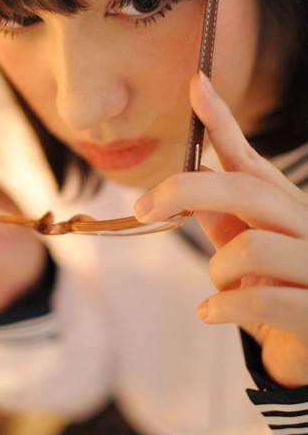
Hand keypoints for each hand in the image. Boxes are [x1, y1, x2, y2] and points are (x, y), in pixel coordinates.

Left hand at [133, 71, 307, 388]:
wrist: (305, 350)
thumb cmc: (273, 294)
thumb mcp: (242, 254)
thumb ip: (222, 219)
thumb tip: (193, 175)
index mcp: (284, 208)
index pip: (250, 159)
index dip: (222, 122)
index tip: (196, 84)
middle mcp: (306, 225)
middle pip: (245, 190)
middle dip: (186, 192)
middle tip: (143, 208)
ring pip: (252, 247)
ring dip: (219, 272)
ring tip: (220, 292)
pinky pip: (261, 300)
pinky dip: (223, 308)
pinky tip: (210, 314)